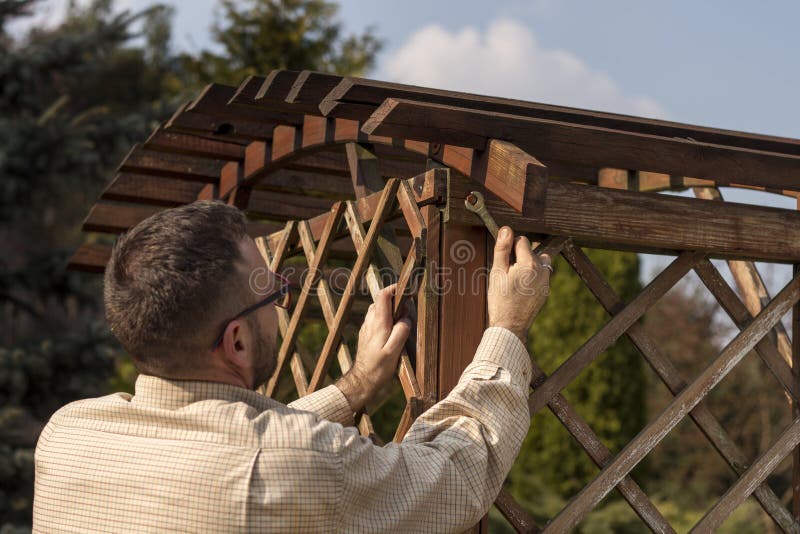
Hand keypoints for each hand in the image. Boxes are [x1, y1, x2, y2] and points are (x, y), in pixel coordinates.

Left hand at [337, 284, 411, 412]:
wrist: (362, 380)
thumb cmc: (378, 367)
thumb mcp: (394, 351)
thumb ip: (401, 332)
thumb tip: (406, 318)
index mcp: (378, 322)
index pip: (383, 296)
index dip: (394, 288)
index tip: (405, 287)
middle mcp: (370, 322)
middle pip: (380, 301)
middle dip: (393, 298)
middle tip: (407, 303)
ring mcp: (366, 328)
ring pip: (377, 310)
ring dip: (388, 308)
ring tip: (401, 316)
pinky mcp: (366, 335)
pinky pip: (375, 320)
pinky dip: (384, 317)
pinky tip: (392, 328)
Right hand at [488, 226, 550, 342]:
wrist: (510, 326)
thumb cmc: (500, 299)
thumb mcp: (497, 272)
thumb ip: (502, 249)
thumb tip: (506, 230)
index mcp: (530, 263)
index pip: (522, 241)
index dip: (510, 247)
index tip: (503, 260)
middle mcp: (542, 270)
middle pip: (532, 250)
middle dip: (519, 256)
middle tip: (507, 272)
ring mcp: (546, 282)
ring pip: (538, 262)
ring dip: (527, 265)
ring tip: (514, 279)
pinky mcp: (545, 291)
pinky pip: (540, 276)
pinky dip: (531, 277)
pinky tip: (519, 289)